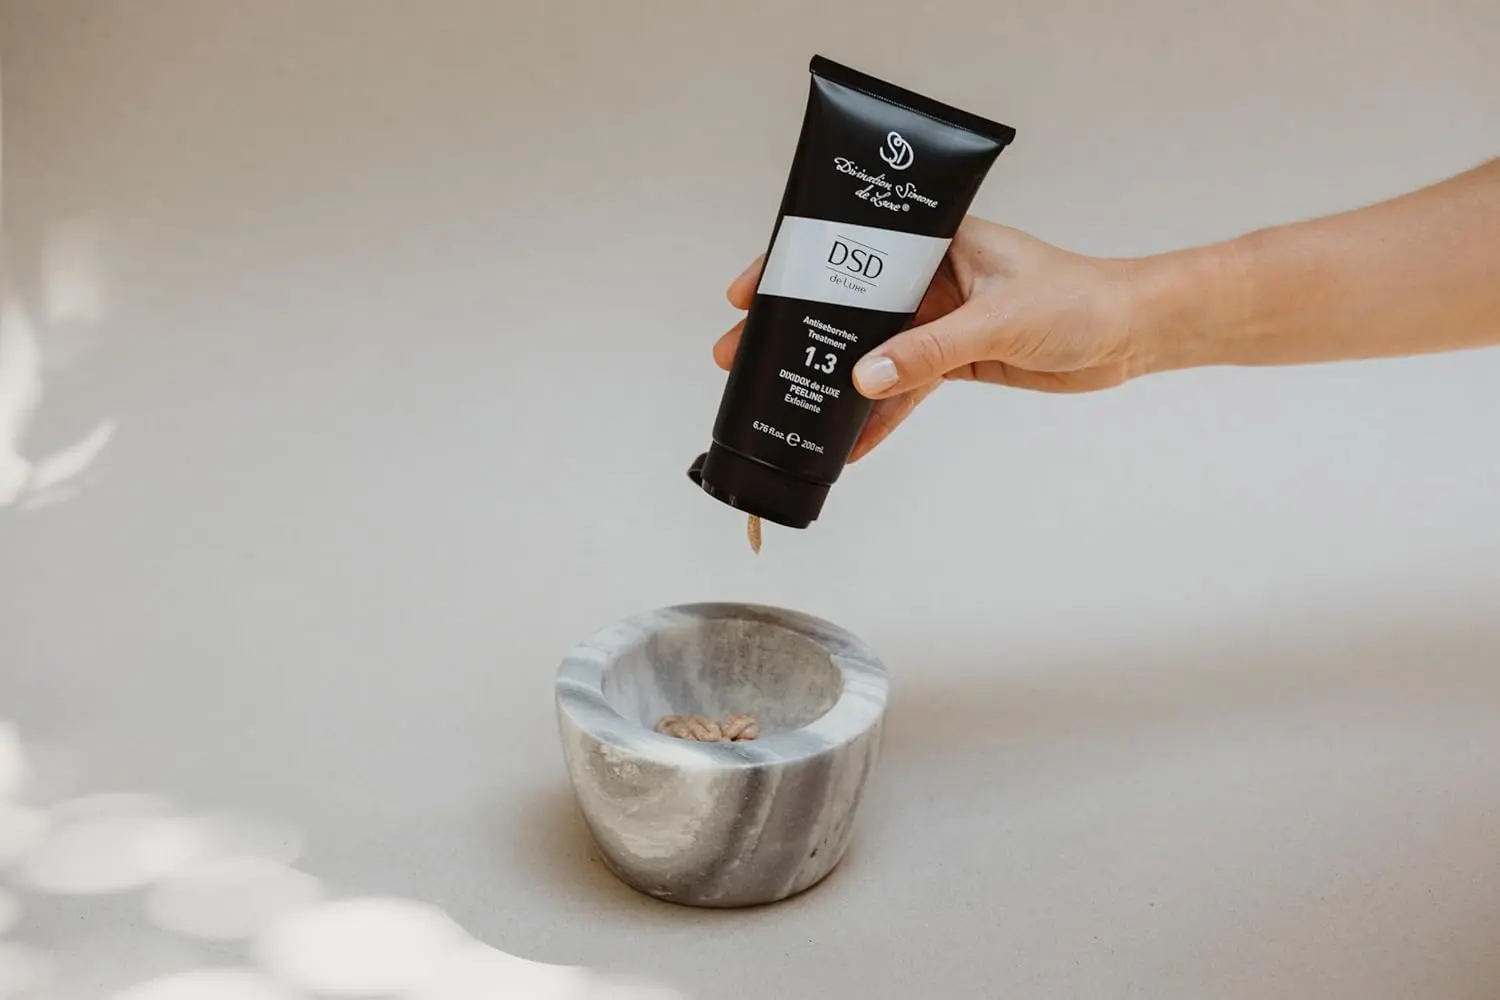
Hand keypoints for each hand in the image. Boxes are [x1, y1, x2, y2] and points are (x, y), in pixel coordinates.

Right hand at [714, 215, 1153, 461]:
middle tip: (742, 353)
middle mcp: (933, 278)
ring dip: (831, 378)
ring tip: (781, 402)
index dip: (797, 266)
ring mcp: (942, 321)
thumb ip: (929, 351)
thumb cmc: (1081, 298)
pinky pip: (905, 388)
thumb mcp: (997, 320)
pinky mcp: (957, 360)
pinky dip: (880, 415)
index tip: (752, 290)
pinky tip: (851, 441)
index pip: (852, 248)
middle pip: (850, 304)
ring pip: (872, 351)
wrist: (1133, 333)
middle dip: (798, 330)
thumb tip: (864, 379)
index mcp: (938, 241)